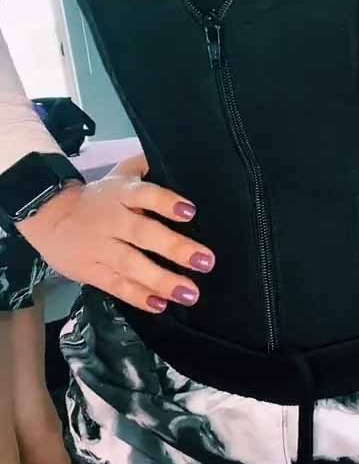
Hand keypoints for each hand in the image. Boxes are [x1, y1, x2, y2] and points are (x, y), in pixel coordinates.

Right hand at [16, 152, 214, 312]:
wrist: (46, 215)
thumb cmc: (97, 197)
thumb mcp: (119, 175)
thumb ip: (146, 168)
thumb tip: (176, 158)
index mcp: (120, 194)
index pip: (144, 194)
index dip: (165, 202)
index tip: (190, 211)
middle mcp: (112, 221)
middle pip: (142, 234)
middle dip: (175, 248)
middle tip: (205, 261)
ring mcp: (100, 248)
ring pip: (132, 265)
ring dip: (162, 280)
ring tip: (190, 293)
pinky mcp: (91, 271)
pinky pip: (117, 285)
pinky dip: (138, 296)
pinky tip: (161, 305)